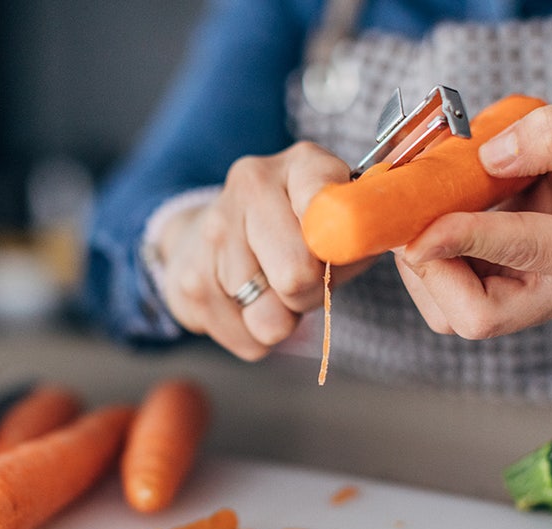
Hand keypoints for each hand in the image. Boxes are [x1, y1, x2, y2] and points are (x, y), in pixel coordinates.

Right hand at [151, 142, 366, 359]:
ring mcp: (213, 231)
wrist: (206, 235)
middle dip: (310, 293)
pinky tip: (245, 303)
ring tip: (271, 288)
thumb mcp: (340, 224)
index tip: (337, 254)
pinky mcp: (189, 282)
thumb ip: (359, 237)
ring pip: (270, 317)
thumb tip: (362, 250)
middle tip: (306, 281)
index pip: (328, 207)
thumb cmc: (294, 234)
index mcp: (301, 164)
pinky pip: (247, 340)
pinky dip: (254, 335)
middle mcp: (252, 186)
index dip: (339, 246)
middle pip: (297, 275)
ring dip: (281, 317)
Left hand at [394, 99, 551, 338]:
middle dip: (433, 272)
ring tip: (426, 216)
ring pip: (451, 316)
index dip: (467, 237)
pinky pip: (444, 305)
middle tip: (413, 224)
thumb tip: (493, 156)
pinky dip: (425, 269)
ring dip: (422, 269)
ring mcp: (528, 307)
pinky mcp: (499, 306)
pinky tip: (435, 230)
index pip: (526, 253)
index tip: (423, 227)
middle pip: (479, 316)